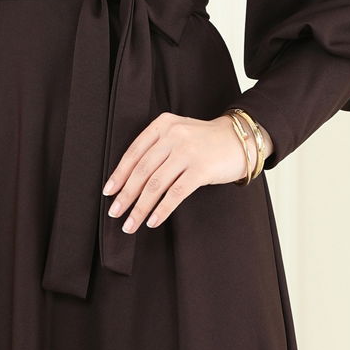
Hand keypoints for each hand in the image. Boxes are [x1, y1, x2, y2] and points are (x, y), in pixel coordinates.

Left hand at [101, 112, 261, 233]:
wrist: (240, 140)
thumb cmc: (205, 141)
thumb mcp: (178, 133)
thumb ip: (157, 147)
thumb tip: (130, 180)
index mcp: (163, 125)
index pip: (134, 152)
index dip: (119, 174)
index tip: (108, 191)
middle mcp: (173, 135)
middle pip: (142, 170)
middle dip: (125, 195)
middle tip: (114, 212)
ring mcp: (187, 152)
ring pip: (155, 184)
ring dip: (140, 208)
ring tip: (130, 224)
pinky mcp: (201, 169)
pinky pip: (175, 193)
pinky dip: (161, 209)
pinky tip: (152, 221)